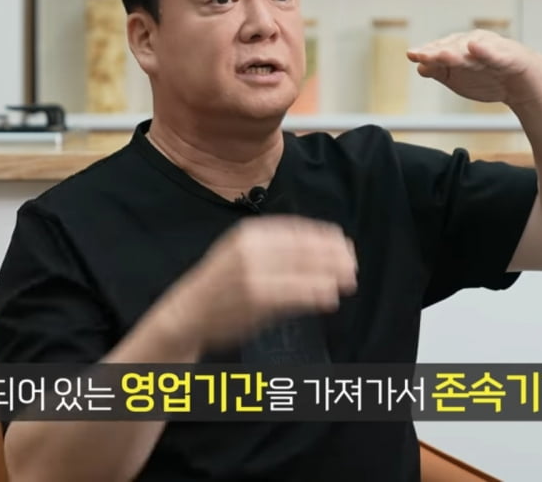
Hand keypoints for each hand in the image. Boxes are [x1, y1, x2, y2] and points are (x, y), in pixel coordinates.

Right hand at [159, 216, 357, 350]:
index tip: (344, 243)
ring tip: (348, 280)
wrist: (189, 312)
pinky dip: (315, 293)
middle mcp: (251, 248)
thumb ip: (278, 247)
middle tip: (352, 263)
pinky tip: (329, 296)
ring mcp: (253, 273)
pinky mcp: (256, 297)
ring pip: (303, 269)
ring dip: (330, 274)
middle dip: (333, 255)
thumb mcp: (244, 252)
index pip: (297, 229)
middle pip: (304, 248)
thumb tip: (322, 244)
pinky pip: (295, 293)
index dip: (325, 236)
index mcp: (249, 233)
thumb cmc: (222, 285)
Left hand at [406, 29, 541, 106]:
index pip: (440, 48)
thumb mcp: (458, 78)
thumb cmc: (490, 77)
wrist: (524, 84)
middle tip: (422, 55)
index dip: (427, 52)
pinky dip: (486, 51)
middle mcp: (474, 43)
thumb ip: (439, 72)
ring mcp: (492, 48)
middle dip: (437, 51)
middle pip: (453, 47)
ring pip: (471, 50)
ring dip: (457, 51)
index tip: (412, 55)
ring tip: (443, 54)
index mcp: (460, 47)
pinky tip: (476, 48)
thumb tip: (419, 67)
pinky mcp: (509, 57)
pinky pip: (497, 53)